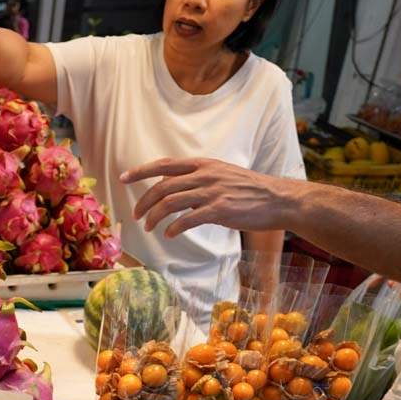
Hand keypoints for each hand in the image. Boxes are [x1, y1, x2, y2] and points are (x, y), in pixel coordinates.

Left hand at [122, 157, 300, 236]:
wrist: (277, 199)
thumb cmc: (247, 190)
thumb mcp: (220, 175)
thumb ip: (196, 179)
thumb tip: (171, 188)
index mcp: (203, 164)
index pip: (164, 164)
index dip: (141, 171)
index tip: (123, 178)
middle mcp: (205, 175)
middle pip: (162, 187)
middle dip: (143, 202)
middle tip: (136, 215)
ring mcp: (212, 191)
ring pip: (170, 203)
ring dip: (154, 217)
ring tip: (149, 227)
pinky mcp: (220, 210)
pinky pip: (187, 219)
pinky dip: (174, 228)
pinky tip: (170, 234)